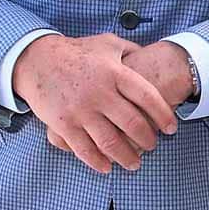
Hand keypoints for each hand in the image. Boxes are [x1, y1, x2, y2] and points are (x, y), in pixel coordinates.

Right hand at [46, 41, 193, 154]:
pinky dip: (99, 162)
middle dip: (148, 140)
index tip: (171, 127)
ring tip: (135, 163)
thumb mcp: (107, 43)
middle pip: (133, 124)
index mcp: (115, 72)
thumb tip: (152, 56)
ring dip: (127, 157)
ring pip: (112, 143)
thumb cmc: (77, 51)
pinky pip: (85, 150)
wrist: (37, 59)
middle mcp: (100, 93)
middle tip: (153, 145)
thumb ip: (131, 51)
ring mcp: (81, 111)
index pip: (148, 97)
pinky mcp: (64, 124)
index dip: (163, 115)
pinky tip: (108, 166)